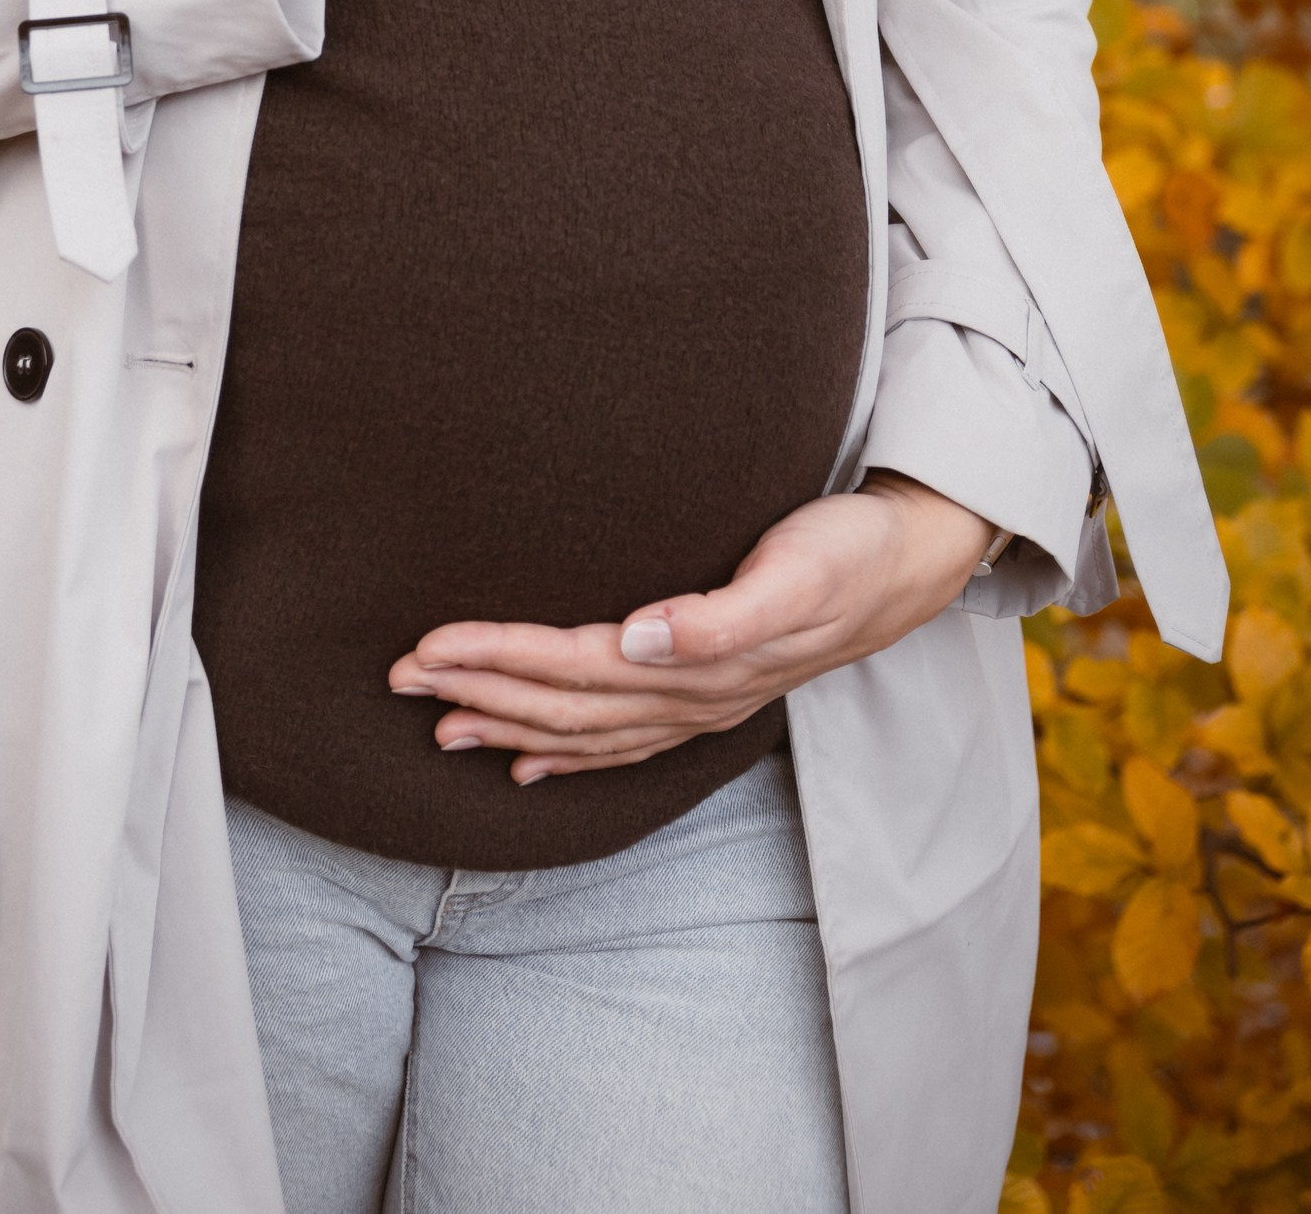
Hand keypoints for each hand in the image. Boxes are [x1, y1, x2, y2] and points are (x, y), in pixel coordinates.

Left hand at [387, 477, 993, 781]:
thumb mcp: (796, 570)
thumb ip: (720, 615)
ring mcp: (700, 704)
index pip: (573, 666)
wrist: (912, 560)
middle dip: (479, 692)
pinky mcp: (709, 691)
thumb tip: (642, 639)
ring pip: (584, 729)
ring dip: (509, 723)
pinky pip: (623, 740)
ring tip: (438, 722)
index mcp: (699, 663)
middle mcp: (691, 696)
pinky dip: (568, 754)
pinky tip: (526, 762)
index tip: (425, 647)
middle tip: (398, 678)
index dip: (496, 658)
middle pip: (564, 705)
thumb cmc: (847, 549)